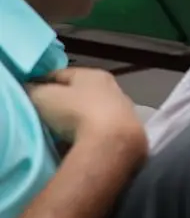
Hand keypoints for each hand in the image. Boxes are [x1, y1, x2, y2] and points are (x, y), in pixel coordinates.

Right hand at [26, 68, 146, 150]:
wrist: (113, 142)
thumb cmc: (77, 112)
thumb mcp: (44, 97)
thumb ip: (34, 90)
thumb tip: (31, 89)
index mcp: (94, 75)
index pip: (62, 74)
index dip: (43, 82)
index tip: (31, 92)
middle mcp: (114, 89)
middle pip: (82, 93)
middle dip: (65, 102)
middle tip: (47, 113)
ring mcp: (126, 112)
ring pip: (95, 112)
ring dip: (81, 120)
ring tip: (63, 131)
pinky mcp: (131, 133)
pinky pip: (104, 131)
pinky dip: (93, 134)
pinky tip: (83, 142)